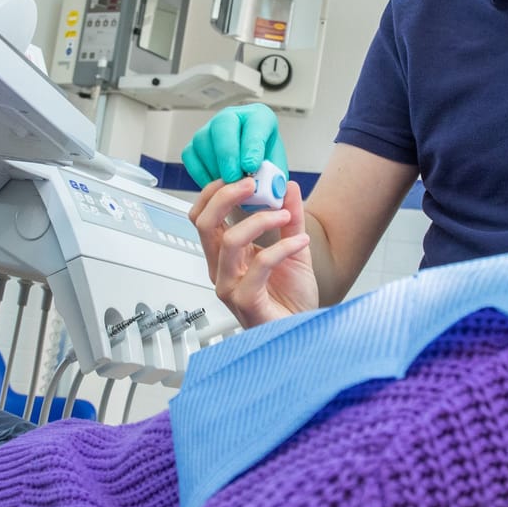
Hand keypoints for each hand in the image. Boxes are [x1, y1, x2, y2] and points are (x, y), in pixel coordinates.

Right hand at [182, 104, 287, 187]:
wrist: (253, 178)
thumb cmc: (266, 169)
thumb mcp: (277, 174)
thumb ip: (273, 178)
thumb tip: (266, 186)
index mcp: (259, 117)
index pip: (256, 121)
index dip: (252, 145)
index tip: (251, 166)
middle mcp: (233, 118)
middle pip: (223, 125)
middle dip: (228, 154)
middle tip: (233, 178)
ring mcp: (210, 130)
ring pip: (203, 141)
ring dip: (214, 167)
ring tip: (227, 185)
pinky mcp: (195, 146)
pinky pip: (190, 156)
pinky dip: (200, 174)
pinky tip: (215, 185)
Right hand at [188, 174, 317, 326]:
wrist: (304, 331)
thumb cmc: (292, 299)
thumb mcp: (293, 248)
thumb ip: (290, 218)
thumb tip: (287, 186)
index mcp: (225, 255)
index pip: (203, 217)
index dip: (214, 192)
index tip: (241, 175)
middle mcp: (221, 270)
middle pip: (204, 224)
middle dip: (226, 196)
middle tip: (252, 184)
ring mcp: (230, 287)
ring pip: (228, 242)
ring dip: (259, 220)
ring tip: (285, 214)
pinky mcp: (246, 302)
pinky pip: (259, 266)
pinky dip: (282, 248)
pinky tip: (301, 242)